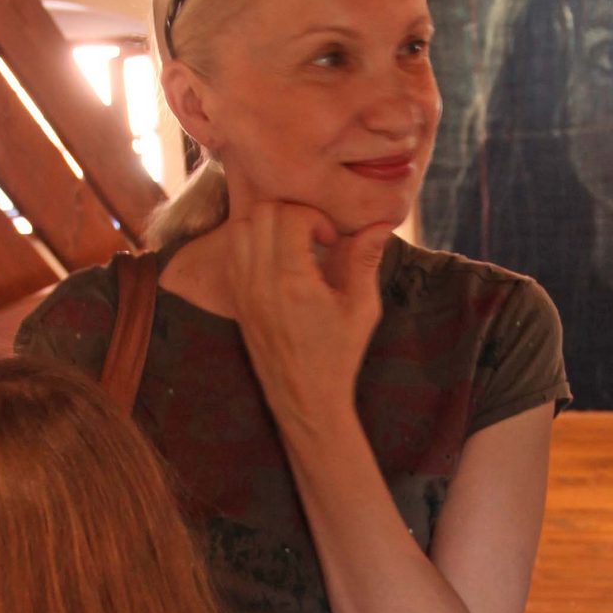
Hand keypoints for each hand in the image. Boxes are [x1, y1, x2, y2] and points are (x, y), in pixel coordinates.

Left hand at [224, 202, 385, 428]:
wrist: (305, 399)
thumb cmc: (338, 357)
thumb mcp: (361, 310)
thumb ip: (365, 262)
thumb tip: (380, 225)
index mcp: (293, 281)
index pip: (290, 216)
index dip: (315, 217)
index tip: (330, 240)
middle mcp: (260, 280)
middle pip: (262, 212)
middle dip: (291, 214)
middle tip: (311, 236)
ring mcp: (243, 289)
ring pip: (241, 227)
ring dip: (268, 225)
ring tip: (292, 245)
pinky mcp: (235, 298)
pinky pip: (232, 251)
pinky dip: (251, 242)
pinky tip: (275, 260)